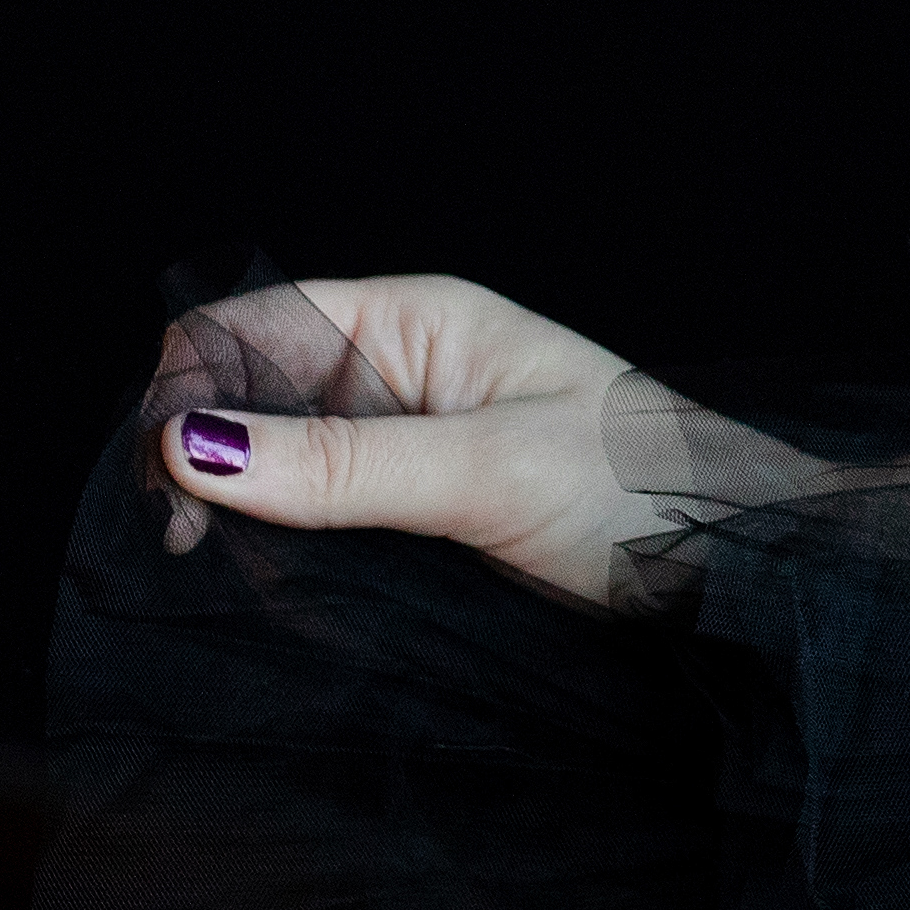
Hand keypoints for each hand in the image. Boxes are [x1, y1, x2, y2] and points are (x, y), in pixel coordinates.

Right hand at [138, 273, 701, 611]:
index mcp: (417, 321)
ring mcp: (405, 442)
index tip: (168, 480)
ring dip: (238, 512)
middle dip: (201, 456)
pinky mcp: (416, 513)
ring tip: (226, 573)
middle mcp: (399, 369)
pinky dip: (283, 549)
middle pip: (247, 393)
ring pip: (271, 463)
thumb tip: (188, 447)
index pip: (253, 322)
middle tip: (186, 548)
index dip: (190, 386)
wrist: (740, 566)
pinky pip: (316, 518)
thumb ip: (340, 466)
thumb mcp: (487, 473)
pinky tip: (275, 588)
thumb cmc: (644, 493)